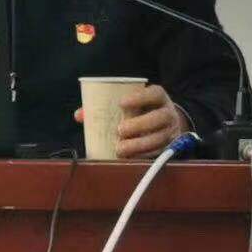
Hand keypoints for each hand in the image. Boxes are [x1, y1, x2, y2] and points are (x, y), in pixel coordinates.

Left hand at [73, 84, 189, 158]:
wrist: (165, 124)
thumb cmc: (141, 112)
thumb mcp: (131, 105)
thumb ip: (106, 108)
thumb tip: (80, 115)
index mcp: (158, 97)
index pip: (154, 93)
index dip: (140, 97)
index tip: (121, 103)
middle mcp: (168, 112)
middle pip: (160, 117)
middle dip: (140, 124)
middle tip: (119, 130)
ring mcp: (171, 131)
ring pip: (160, 137)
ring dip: (140, 144)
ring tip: (120, 149)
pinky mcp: (170, 147)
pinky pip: (160, 152)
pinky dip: (144, 156)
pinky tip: (130, 158)